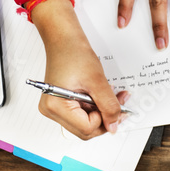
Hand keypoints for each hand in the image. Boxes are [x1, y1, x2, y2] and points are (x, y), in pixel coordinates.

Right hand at [33, 0, 126, 139]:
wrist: (64, 39)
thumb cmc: (73, 53)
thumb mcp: (98, 82)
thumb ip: (109, 106)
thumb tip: (114, 126)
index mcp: (55, 106)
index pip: (87, 128)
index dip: (105, 120)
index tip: (117, 108)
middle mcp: (51, 110)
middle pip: (85, 130)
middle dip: (105, 119)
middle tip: (118, 104)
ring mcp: (54, 108)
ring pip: (85, 124)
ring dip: (101, 113)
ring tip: (111, 97)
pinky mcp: (60, 104)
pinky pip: (82, 115)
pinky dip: (95, 108)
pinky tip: (101, 97)